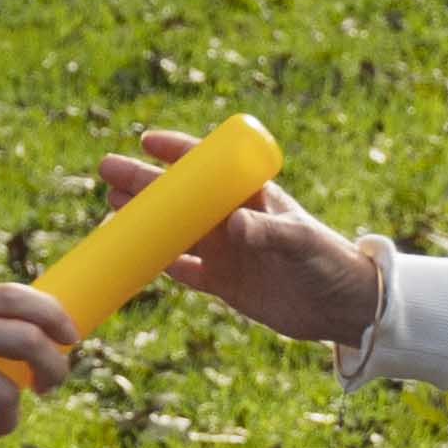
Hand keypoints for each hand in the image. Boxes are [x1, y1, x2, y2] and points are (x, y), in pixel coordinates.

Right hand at [96, 128, 380, 350]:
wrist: (341, 307)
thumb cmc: (327, 260)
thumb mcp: (299, 241)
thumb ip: (267, 230)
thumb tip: (231, 223)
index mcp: (251, 195)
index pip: (208, 165)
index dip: (177, 151)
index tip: (147, 140)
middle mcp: (232, 218)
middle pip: (179, 196)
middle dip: (143, 182)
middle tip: (106, 170)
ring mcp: (226, 249)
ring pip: (174, 230)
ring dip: (144, 220)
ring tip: (110, 206)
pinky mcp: (224, 282)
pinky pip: (183, 270)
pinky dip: (159, 264)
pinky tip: (133, 257)